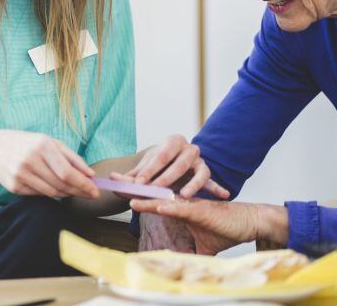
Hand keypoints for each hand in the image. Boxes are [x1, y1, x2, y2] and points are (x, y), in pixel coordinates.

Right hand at [0, 130, 98, 199]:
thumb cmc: (29, 143)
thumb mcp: (51, 142)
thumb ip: (72, 158)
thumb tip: (91, 175)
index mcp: (42, 146)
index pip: (67, 172)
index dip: (83, 184)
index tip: (95, 191)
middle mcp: (30, 160)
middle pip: (61, 184)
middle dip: (78, 191)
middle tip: (90, 194)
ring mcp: (20, 174)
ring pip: (51, 193)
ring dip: (65, 194)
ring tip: (72, 190)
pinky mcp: (14, 186)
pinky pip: (39, 195)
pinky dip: (50, 194)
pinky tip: (53, 188)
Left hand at [111, 135, 230, 198]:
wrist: (173, 160)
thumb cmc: (158, 164)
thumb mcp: (145, 166)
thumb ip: (130, 175)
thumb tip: (112, 178)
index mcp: (172, 141)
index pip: (160, 156)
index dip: (149, 169)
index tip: (138, 183)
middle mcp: (188, 148)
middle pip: (179, 164)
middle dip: (166, 178)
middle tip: (155, 190)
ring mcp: (200, 160)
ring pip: (199, 172)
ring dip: (192, 185)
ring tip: (185, 196)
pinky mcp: (207, 173)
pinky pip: (212, 182)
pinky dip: (217, 188)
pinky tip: (225, 195)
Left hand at [131, 198, 285, 255]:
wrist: (249, 223)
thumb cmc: (227, 230)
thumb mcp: (202, 246)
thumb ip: (190, 252)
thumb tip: (179, 266)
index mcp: (180, 207)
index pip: (154, 199)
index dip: (137, 194)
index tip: (119, 190)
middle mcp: (183, 202)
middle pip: (154, 193)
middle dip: (133, 186)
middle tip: (113, 179)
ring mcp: (191, 204)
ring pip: (164, 198)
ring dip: (145, 196)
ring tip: (126, 193)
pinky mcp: (200, 210)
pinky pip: (181, 207)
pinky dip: (168, 206)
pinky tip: (155, 205)